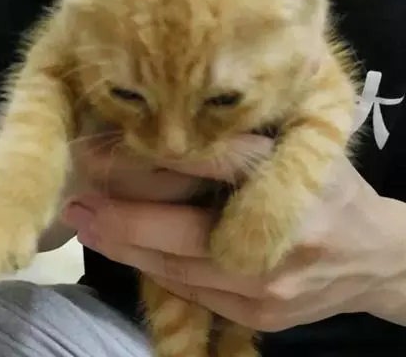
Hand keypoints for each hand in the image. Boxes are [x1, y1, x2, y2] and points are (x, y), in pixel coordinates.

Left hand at [63, 136, 405, 328]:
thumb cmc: (331, 191)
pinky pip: (192, 291)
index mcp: (287, 177)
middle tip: (76, 199)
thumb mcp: (296, 150)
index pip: (208, 160)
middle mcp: (276, 234)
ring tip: (86, 223)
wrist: (374, 256)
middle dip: (120, 215)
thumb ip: (241, 145)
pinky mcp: (261, 314)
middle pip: (181, 227)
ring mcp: (267, 283)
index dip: (148, 155)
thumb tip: (168, 135)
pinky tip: (125, 250)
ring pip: (178, 266)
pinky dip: (153, 269)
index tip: (101, 150)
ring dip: (125, 246)